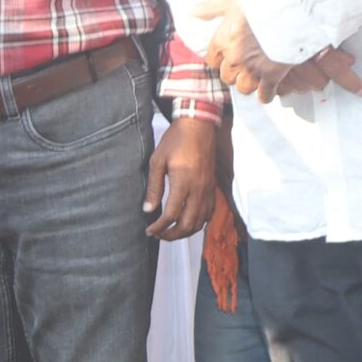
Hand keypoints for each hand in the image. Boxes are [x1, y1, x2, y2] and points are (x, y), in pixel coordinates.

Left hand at [145, 116, 218, 240]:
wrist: (199, 126)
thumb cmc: (176, 140)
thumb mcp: (157, 161)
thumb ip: (154, 187)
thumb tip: (148, 210)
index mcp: (183, 182)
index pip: (171, 215)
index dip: (159, 227)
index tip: (149, 231)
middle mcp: (199, 189)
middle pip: (187, 224)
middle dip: (172, 235)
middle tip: (158, 235)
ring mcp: (208, 189)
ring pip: (200, 222)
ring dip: (185, 232)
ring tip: (171, 233)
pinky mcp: (213, 187)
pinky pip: (209, 213)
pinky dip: (199, 223)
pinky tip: (188, 223)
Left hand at [194, 0, 361, 102]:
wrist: (292, 6)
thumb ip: (211, 7)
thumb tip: (191, 12)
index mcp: (223, 39)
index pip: (212, 59)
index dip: (221, 59)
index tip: (227, 57)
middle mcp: (235, 57)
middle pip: (227, 76)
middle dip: (235, 72)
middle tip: (245, 66)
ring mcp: (253, 68)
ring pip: (243, 87)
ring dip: (249, 83)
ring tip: (256, 77)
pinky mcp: (272, 75)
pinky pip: (265, 94)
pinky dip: (266, 95)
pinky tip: (267, 93)